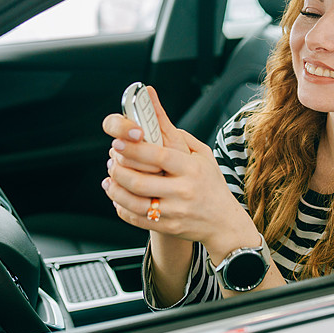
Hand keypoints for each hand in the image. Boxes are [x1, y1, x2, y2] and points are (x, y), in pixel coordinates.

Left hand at [101, 87, 256, 259]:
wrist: (223, 223)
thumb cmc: (211, 184)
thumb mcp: (203, 155)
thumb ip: (178, 134)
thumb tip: (154, 105)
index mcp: (192, 169)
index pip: (159, 156)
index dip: (135, 149)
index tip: (119, 141)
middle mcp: (183, 191)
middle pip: (140, 181)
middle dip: (119, 169)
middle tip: (111, 160)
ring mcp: (175, 212)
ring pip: (134, 202)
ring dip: (115, 190)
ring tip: (109, 179)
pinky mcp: (168, 227)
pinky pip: (136, 219)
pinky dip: (121, 207)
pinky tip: (118, 197)